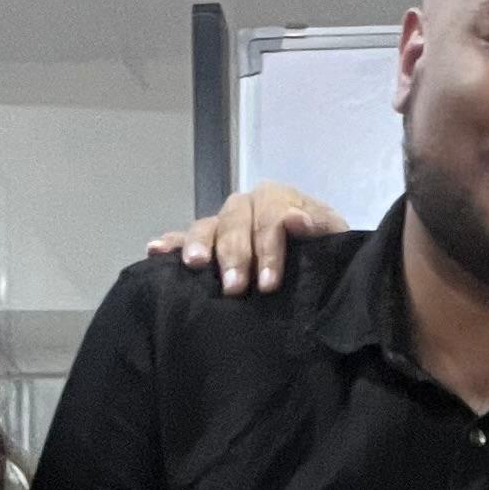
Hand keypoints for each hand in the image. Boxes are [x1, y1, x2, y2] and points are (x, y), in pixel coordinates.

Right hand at [145, 180, 346, 293]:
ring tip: (195, 265)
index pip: (270, 213)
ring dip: (199, 244)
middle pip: (234, 220)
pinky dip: (169, 244)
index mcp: (279, 201)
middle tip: (235, 289)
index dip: (268, 246)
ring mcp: (224, 224)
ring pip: (207, 226)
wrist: (319, 270)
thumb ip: (321, 229)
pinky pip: (183, 238)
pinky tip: (154, 251)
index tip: (269, 282)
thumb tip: (294, 219)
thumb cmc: (326, 257)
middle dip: (234, 254)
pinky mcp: (206, 243)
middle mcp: (248, 208)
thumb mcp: (334, 242)